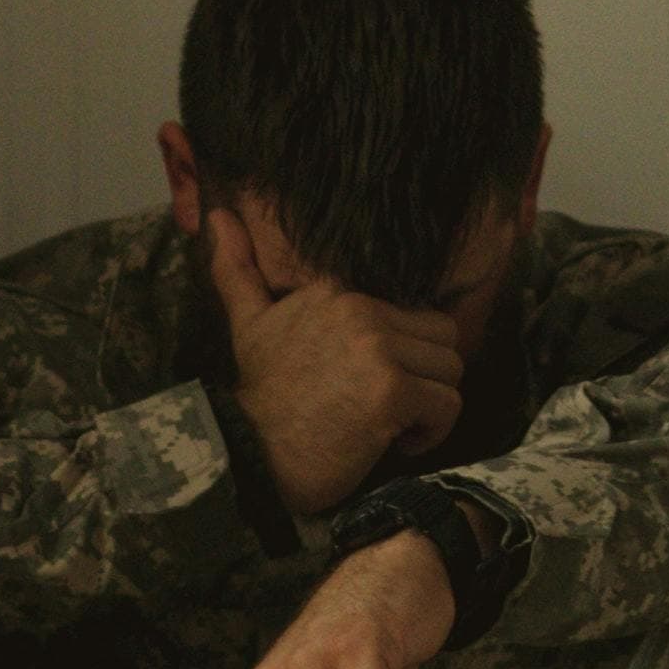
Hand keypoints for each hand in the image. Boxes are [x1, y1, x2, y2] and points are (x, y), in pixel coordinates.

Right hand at [207, 205, 462, 516]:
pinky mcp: (392, 393)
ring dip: (430, 405)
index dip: (406, 349)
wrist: (252, 455)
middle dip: (426, 375)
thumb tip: (217, 213)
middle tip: (392, 403)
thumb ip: (239, 268)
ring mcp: (379, 351)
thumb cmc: (260, 395)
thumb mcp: (248, 323)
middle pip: (444, 337)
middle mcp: (361, 311)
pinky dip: (431, 432)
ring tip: (392, 423)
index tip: (374, 379)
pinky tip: (396, 443)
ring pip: (451, 370)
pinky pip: (447, 405)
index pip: (416, 308)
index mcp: (337, 290)